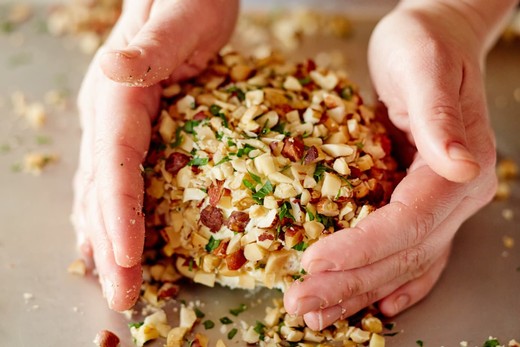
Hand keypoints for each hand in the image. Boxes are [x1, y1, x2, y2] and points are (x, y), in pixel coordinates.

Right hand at [72, 0, 237, 309]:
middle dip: (113, 245)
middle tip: (124, 295)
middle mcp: (108, 112)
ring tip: (115, 282)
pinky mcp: (134, 128)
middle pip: (105, 188)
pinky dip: (112, 215)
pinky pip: (116, 179)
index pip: (115, 162)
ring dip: (108, 239)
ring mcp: (117, 122)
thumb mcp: (180, 16)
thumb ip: (149, 47)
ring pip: (103, 190)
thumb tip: (115, 70)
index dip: (119, 214)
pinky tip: (112, 240)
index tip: (129, 259)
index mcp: (118, 92)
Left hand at [284, 2, 497, 329]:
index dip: (361, 247)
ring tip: (317, 313)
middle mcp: (456, 196)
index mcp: (458, 169)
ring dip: (358, 292)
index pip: (407, 223)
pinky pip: (412, 254)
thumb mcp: (425, 68)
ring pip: (403, 263)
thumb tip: (461, 165)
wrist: (435, 39)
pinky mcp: (421, 202)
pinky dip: (392, 282)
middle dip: (349, 282)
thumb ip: (440, 117)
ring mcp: (441, 204)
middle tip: (301, 303)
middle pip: (401, 254)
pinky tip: (372, 303)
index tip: (314, 261)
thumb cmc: (425, 46)